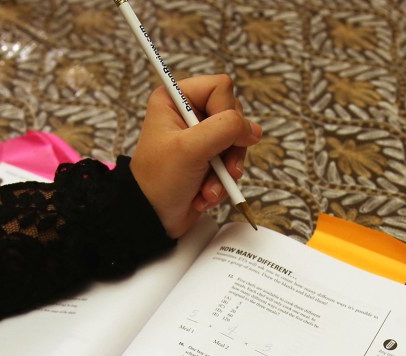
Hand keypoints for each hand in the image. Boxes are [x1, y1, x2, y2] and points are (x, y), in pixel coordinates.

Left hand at [131, 74, 261, 237]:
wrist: (152, 218)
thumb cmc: (159, 181)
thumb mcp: (190, 149)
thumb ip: (225, 129)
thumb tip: (253, 129)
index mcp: (175, 99)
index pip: (220, 87)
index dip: (226, 112)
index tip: (216, 138)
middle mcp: (189, 114)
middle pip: (233, 115)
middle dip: (229, 148)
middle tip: (220, 168)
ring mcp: (201, 138)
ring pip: (236, 142)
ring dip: (226, 171)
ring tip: (208, 189)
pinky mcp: (209, 159)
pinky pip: (232, 163)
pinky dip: (222, 183)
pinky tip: (205, 195)